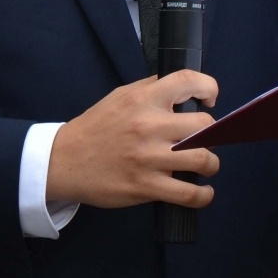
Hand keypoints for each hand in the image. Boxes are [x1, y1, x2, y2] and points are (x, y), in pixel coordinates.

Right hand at [46, 70, 219, 208]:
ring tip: (204, 164)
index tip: (210, 99)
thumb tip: (184, 87)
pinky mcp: (146, 187)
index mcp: (143, 99)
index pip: (188, 81)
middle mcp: (149, 126)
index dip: (209, 87)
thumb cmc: (96, 127)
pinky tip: (202, 192)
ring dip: (211, 164)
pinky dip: (203, 196)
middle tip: (202, 139)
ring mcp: (149, 159)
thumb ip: (151, 89)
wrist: (65, 161)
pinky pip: (189, 194)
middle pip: (205, 125)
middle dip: (212, 133)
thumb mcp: (120, 96)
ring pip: (204, 159)